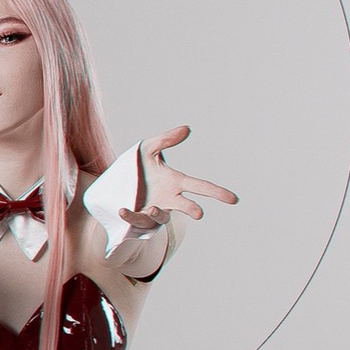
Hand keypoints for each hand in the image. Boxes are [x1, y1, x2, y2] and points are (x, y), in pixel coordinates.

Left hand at [119, 127, 238, 233]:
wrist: (115, 185)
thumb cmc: (138, 168)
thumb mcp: (148, 149)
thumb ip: (166, 139)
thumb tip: (187, 128)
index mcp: (175, 183)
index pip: (200, 187)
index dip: (217, 193)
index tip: (234, 200)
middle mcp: (168, 200)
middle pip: (186, 206)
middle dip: (192, 209)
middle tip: (199, 213)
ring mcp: (155, 212)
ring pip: (161, 218)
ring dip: (158, 214)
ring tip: (153, 208)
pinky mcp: (139, 221)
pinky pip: (137, 221)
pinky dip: (131, 216)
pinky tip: (123, 210)